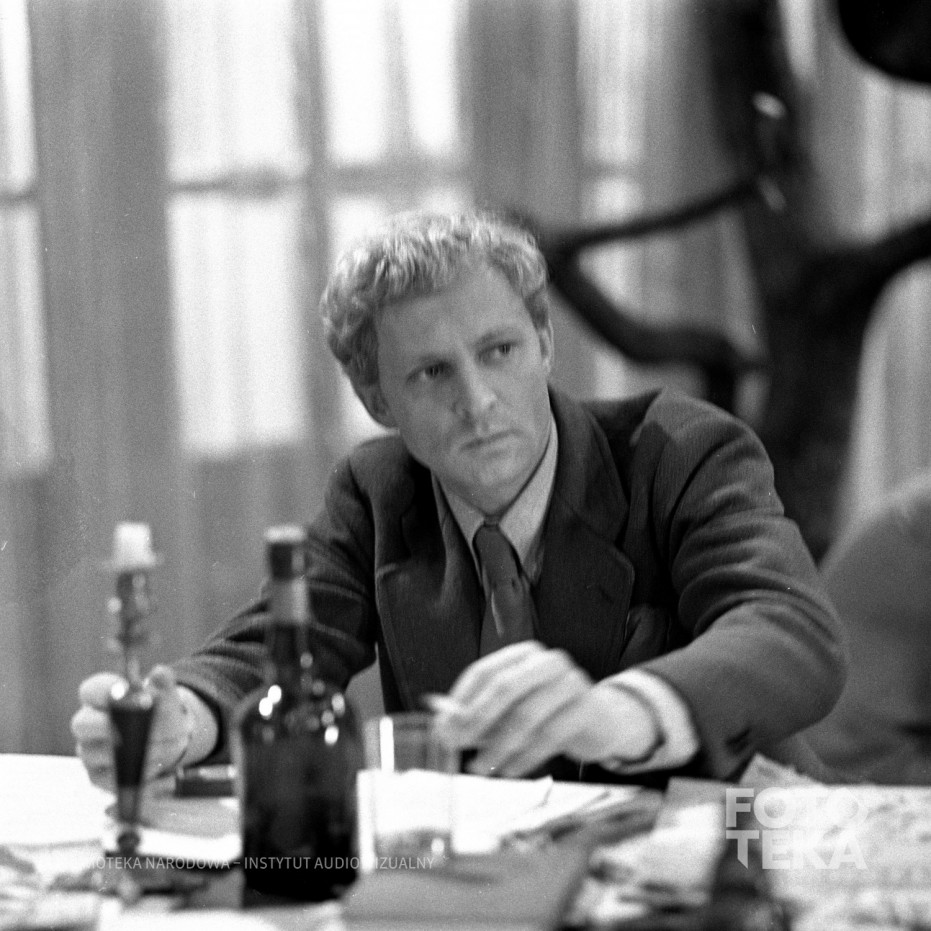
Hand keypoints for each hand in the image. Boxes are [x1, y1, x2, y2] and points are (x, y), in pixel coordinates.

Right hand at [71, 665, 191, 789]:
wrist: (169, 738)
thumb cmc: (161, 712)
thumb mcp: (167, 696)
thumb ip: (164, 684)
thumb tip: (160, 673)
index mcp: (99, 697)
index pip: (90, 690)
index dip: (106, 690)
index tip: (129, 691)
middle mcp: (87, 724)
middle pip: (83, 723)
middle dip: (116, 725)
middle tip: (145, 726)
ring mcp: (89, 752)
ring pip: (102, 754)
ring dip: (138, 751)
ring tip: (167, 746)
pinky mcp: (98, 776)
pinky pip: (113, 779)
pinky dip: (140, 775)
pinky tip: (161, 769)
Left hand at [433, 641, 658, 776]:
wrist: (602, 722)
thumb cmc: (548, 713)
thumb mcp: (512, 709)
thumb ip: (478, 714)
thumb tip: (441, 724)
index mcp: (524, 654)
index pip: (484, 671)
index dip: (461, 700)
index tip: (443, 726)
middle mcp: (548, 661)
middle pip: (505, 687)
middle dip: (477, 719)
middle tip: (456, 745)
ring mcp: (571, 682)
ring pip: (527, 715)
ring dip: (498, 745)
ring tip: (479, 766)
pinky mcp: (587, 709)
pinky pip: (550, 736)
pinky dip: (524, 757)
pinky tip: (509, 771)